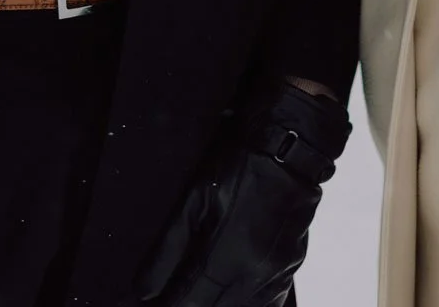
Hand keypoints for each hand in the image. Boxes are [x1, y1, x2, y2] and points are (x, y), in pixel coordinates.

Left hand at [135, 83, 351, 306]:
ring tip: (204, 288)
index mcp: (228, 258)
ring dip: (221, 303)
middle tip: (180, 291)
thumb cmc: (239, 167)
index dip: (171, 304)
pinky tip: (233, 289)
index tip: (157, 300)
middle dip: (194, 303)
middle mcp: (256, 275)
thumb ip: (168, 250)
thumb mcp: (193, 201)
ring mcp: (278, 273)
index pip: (191, 304)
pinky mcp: (293, 267)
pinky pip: (269, 301)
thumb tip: (145, 288)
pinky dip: (248, 302)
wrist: (290, 148)